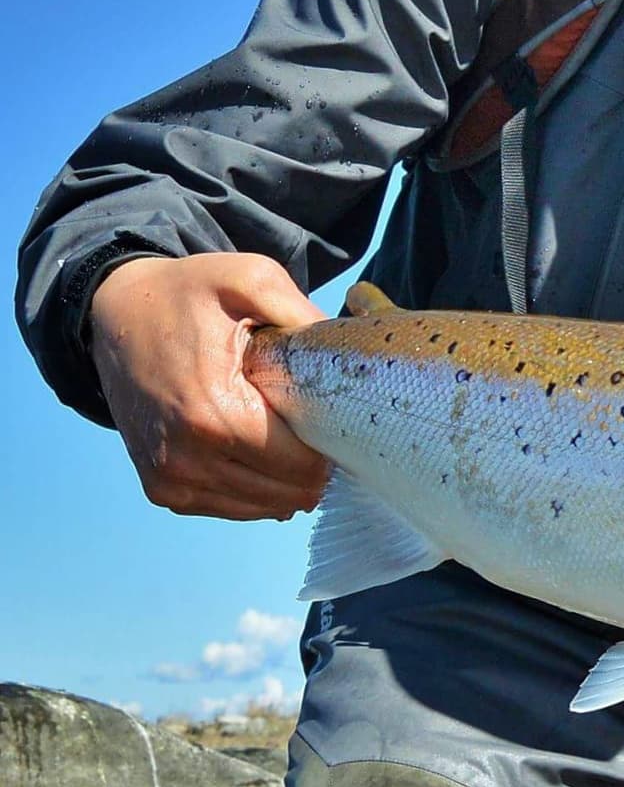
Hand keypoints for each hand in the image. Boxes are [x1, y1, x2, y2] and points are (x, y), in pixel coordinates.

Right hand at [89, 252, 330, 520]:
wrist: (116, 314)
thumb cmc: (189, 295)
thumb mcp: (248, 279)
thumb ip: (300, 312)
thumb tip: (344, 352)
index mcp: (213, 414)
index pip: (302, 467)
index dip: (329, 445)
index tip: (332, 417)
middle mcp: (187, 459)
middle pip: (288, 493)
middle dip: (312, 464)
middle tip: (313, 427)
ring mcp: (171, 480)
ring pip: (265, 507)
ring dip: (285, 479)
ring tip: (286, 437)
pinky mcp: (163, 490)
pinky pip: (233, 507)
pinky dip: (256, 488)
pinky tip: (261, 453)